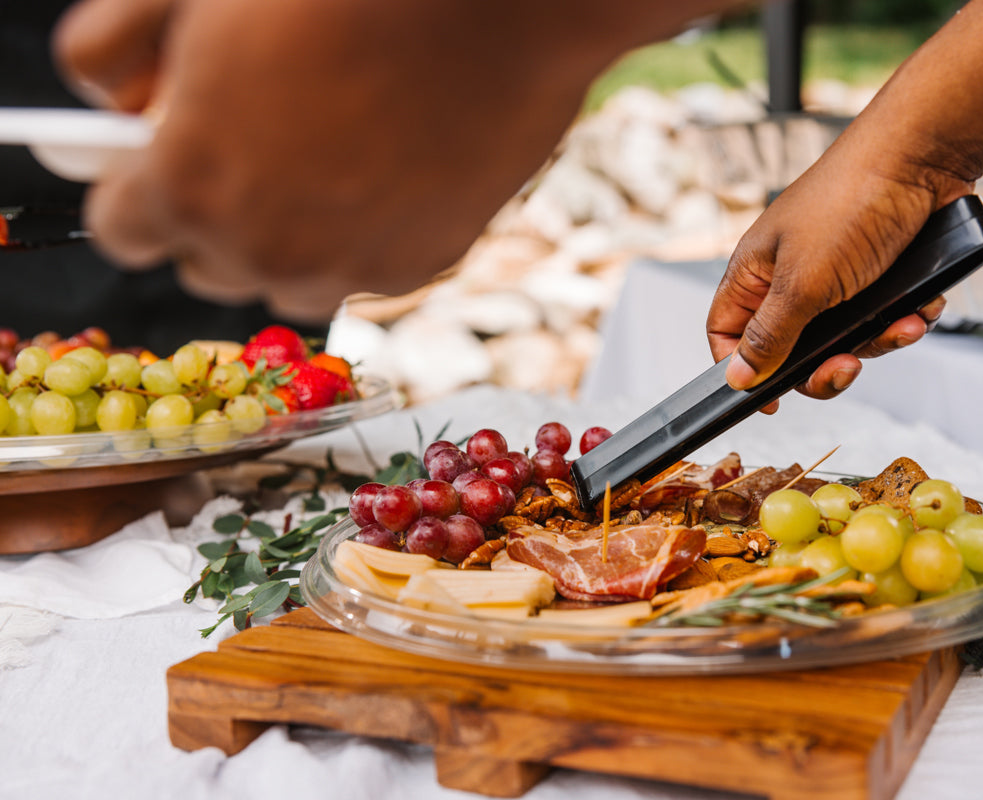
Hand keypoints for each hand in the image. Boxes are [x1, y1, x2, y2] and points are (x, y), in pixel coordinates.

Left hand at [53, 0, 613, 321]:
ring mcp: (348, 267)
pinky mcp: (421, 266)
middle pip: (206, 266)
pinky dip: (366, 237)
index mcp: (186, 185)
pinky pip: (367, 272)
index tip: (158, 159)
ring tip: (329, 162)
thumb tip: (113, 102)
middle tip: (257, 144)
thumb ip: (112, 50)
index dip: (135, 189)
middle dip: (214, 216)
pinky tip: (393, 166)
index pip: (121, 232)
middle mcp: (262, 249)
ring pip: (289, 282)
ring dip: (290, 240)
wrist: (490, 4)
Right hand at [705, 127, 971, 404]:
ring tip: (901, 324)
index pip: (727, 335)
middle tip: (848, 366)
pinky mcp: (878, 274)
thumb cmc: (851, 202)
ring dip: (876, 340)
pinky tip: (919, 306)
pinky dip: (903, 318)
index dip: (742, 371)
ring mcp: (836, 276)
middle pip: (791, 349)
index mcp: (755, 273)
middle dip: (825, 365)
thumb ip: (769, 337)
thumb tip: (736, 378)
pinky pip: (883, 318)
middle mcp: (790, 276)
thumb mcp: (802, 283)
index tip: (770, 400)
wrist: (924, 157)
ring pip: (845, 338)